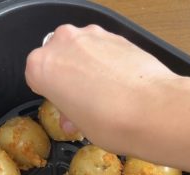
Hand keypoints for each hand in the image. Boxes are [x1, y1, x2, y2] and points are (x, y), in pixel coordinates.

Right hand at [25, 25, 189, 174]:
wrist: (153, 110)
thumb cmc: (110, 121)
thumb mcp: (78, 124)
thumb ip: (70, 110)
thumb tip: (74, 113)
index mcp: (40, 66)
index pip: (36, 77)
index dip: (51, 93)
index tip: (62, 104)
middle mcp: (62, 42)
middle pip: (58, 56)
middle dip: (68, 74)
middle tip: (83, 100)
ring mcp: (91, 35)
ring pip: (81, 48)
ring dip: (89, 65)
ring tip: (105, 93)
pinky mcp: (117, 35)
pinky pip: (104, 47)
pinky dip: (109, 61)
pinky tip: (121, 83)